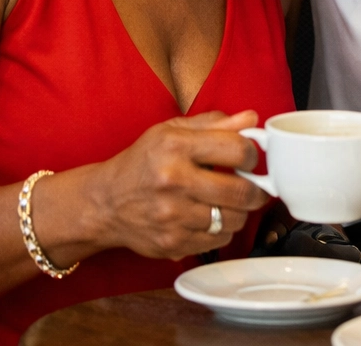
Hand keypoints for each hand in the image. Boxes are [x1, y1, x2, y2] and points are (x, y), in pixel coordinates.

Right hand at [90, 110, 269, 260]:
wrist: (104, 203)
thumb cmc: (142, 162)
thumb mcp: (173, 131)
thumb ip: (215, 123)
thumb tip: (252, 117)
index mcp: (176, 146)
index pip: (237, 149)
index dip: (253, 154)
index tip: (250, 158)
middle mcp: (174, 181)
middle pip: (241, 191)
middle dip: (257, 189)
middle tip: (255, 185)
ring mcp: (172, 216)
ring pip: (234, 219)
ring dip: (241, 211)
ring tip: (231, 201)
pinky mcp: (171, 243)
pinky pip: (218, 240)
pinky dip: (223, 230)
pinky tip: (212, 217)